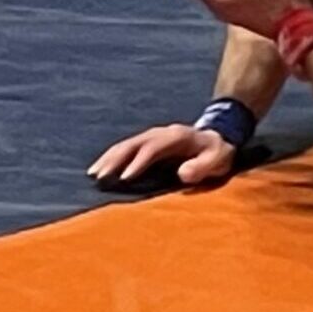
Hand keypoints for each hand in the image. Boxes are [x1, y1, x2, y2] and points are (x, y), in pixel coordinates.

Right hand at [88, 123, 237, 187]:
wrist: (216, 137)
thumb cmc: (217, 152)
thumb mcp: (218, 159)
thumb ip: (203, 166)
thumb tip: (183, 173)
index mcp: (175, 136)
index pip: (151, 148)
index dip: (137, 162)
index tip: (125, 178)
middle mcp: (158, 133)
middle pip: (132, 144)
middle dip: (115, 160)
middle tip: (100, 177)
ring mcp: (150, 136)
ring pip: (124, 145)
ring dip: (108, 159)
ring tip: (93, 174)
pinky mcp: (146, 143)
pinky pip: (124, 148)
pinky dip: (110, 157)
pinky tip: (100, 168)